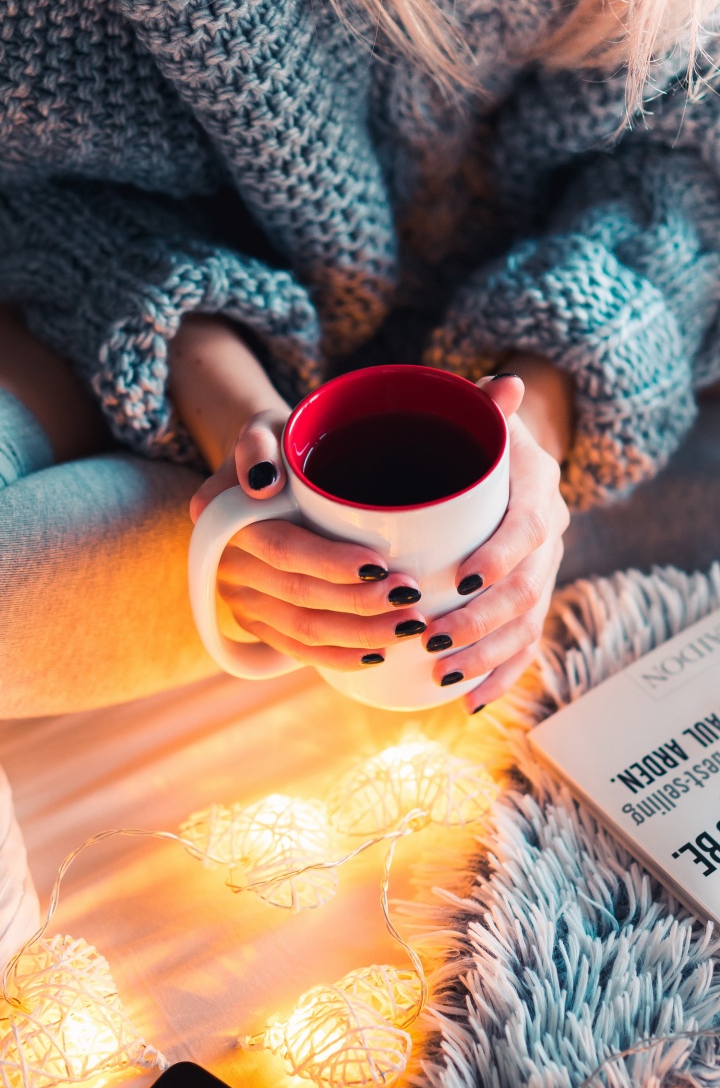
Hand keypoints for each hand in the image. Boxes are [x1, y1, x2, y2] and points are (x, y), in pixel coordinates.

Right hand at [190, 408, 427, 672]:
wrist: (262, 474)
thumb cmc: (278, 447)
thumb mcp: (265, 429)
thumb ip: (256, 445)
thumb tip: (262, 482)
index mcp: (230, 522)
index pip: (284, 549)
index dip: (331, 563)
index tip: (380, 566)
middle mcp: (230, 568)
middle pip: (299, 596)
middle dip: (360, 605)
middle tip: (413, 600)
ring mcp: (243, 601)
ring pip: (302, 630)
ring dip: (360, 636)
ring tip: (410, 627)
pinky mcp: (258, 623)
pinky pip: (296, 649)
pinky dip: (338, 657)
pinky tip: (377, 656)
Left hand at [420, 370, 570, 712]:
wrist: (503, 460)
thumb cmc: (476, 438)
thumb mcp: (478, 414)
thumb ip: (483, 404)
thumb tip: (504, 386)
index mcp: (540, 490)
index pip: (531, 527)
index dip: (501, 555)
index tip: (462, 578)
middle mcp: (550, 538)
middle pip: (527, 590)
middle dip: (481, 622)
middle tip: (432, 639)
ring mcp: (542, 574)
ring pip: (526, 627)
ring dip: (486, 657)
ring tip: (442, 675)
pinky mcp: (527, 603)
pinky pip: (524, 647)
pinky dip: (500, 677)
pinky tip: (469, 702)